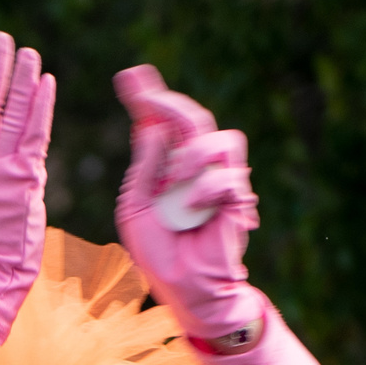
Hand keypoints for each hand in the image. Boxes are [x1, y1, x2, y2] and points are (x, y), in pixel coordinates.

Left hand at [114, 64, 261, 342]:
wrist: (186, 289)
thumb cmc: (159, 254)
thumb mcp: (135, 209)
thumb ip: (143, 169)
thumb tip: (150, 128)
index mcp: (165, 168)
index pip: (158, 125)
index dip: (147, 97)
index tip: (129, 75)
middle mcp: (192, 168)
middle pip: (192, 118)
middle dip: (169, 103)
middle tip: (148, 98)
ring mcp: (216, 180)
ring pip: (218, 138)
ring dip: (192, 153)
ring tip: (175, 179)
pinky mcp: (237, 197)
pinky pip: (226, 176)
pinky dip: (204, 191)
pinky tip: (192, 212)